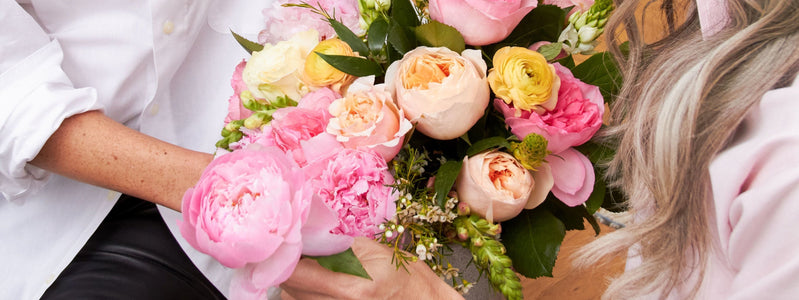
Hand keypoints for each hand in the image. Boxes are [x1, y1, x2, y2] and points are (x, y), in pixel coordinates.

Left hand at [281, 237, 463, 299]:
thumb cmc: (404, 276)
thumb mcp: (374, 252)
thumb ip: (338, 246)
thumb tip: (308, 236)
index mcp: (349, 287)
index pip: (296, 274)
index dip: (284, 255)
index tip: (283, 240)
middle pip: (290, 287)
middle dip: (287, 265)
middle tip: (292, 246)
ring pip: (293, 298)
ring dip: (293, 280)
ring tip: (306, 264)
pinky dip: (303, 291)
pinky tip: (315, 280)